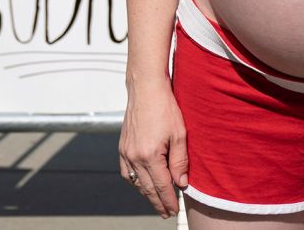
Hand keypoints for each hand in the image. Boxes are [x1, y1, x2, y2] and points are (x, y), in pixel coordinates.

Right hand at [118, 81, 188, 217]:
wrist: (146, 89)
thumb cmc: (166, 108)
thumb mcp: (180, 134)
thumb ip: (180, 161)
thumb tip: (181, 184)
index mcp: (150, 155)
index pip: (162, 186)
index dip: (169, 200)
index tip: (174, 210)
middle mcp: (134, 157)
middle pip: (148, 188)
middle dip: (158, 202)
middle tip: (167, 213)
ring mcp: (126, 152)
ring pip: (136, 182)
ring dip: (146, 194)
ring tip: (157, 202)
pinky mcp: (122, 147)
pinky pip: (127, 172)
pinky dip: (135, 182)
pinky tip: (142, 184)